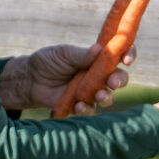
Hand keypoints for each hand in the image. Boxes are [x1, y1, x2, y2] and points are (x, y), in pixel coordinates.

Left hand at [0, 44, 135, 112]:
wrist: (30, 80)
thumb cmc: (48, 62)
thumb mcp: (64, 54)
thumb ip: (81, 55)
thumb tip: (100, 49)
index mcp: (97, 59)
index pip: (119, 55)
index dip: (128, 55)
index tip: (127, 59)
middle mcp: (98, 75)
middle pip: (118, 78)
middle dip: (120, 80)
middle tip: (113, 82)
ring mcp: (90, 91)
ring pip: (108, 96)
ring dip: (107, 97)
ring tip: (99, 95)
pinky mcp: (80, 105)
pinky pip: (90, 109)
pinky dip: (86, 108)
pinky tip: (79, 104)